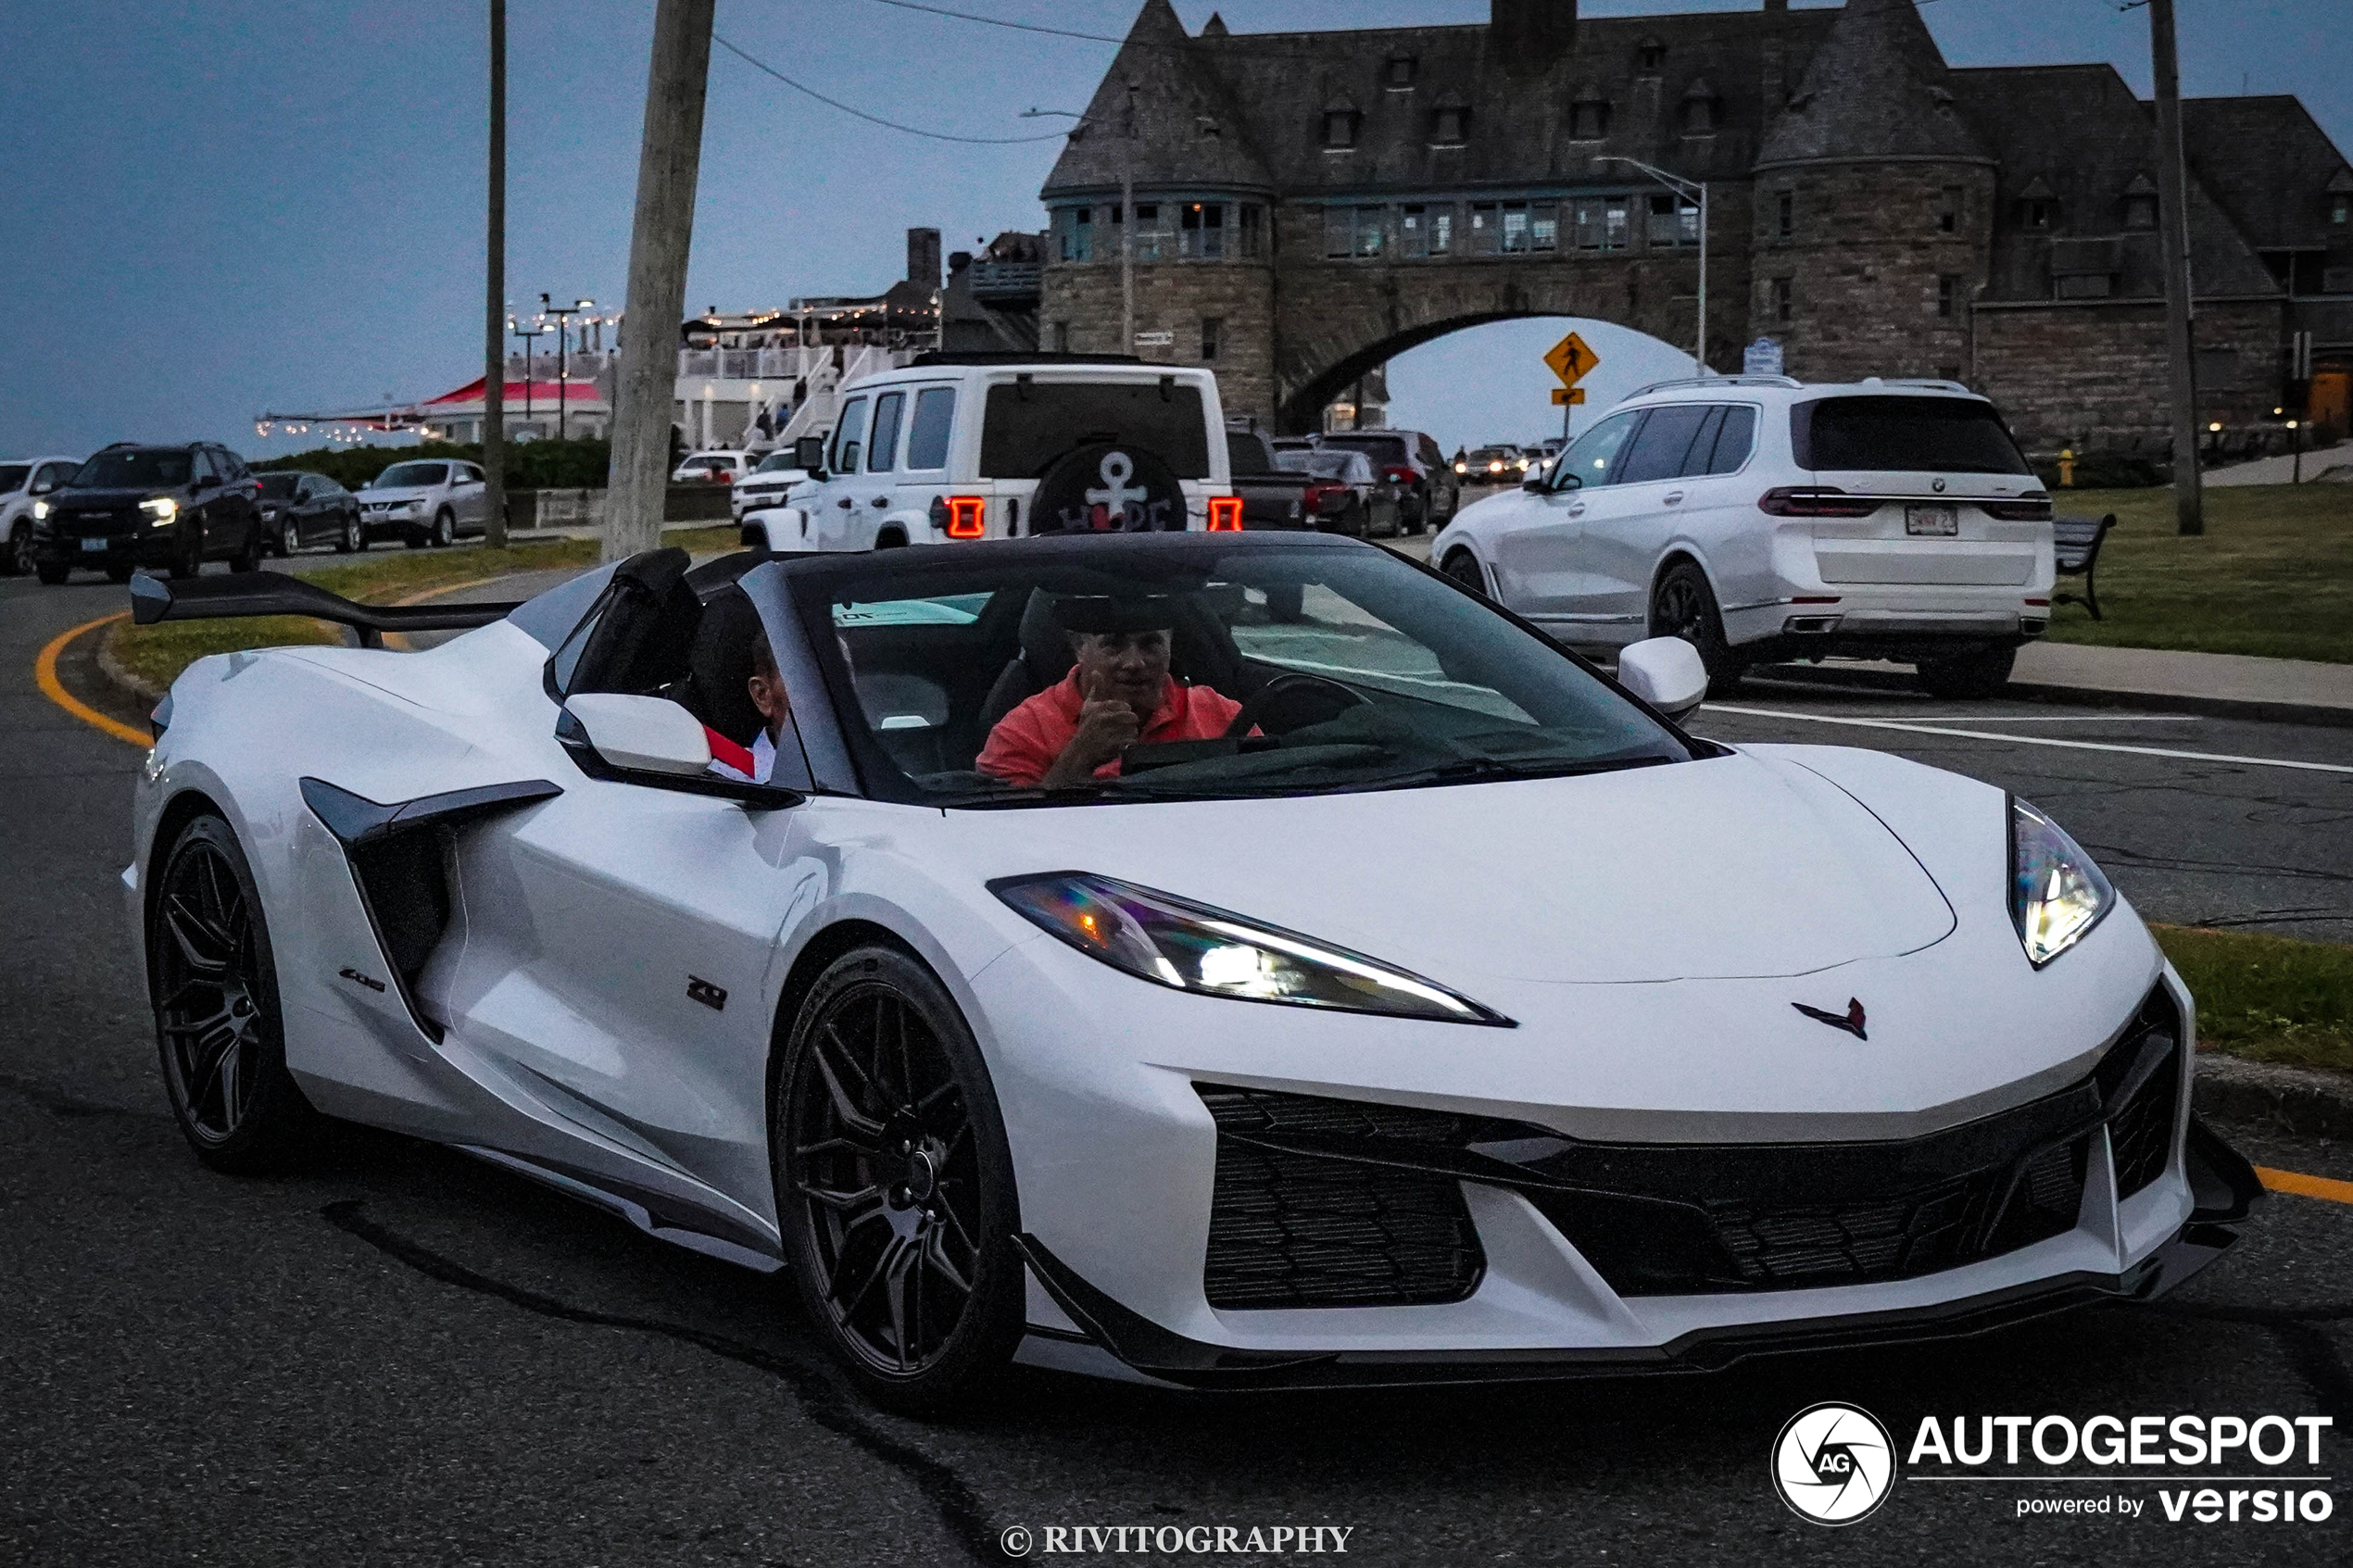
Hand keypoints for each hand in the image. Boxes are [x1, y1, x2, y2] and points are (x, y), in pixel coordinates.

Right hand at [1040, 672, 1142, 786]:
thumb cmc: (1086, 728)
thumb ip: (1096, 690)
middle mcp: (1103, 718)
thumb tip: (1096, 671)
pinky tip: (1121, 746)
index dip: (1124, 713)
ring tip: (1121, 738)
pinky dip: (1129, 744)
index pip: (1124, 706)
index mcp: (1099, 708)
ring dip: (1130, 734)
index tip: (1119, 719)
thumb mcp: (1088, 707)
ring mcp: (1108, 732)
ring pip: (1133, 729)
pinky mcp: (1112, 746)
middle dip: (1130, 724)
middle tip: (1122, 729)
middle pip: (1131, 717)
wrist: (1079, 753)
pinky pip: (1131, 741)